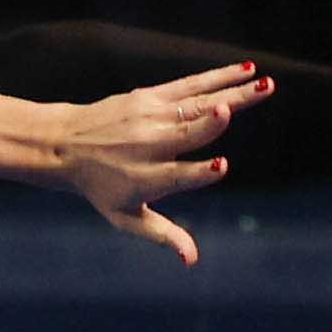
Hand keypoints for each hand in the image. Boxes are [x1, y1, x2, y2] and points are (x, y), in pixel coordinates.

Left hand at [52, 59, 269, 265]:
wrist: (64, 146)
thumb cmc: (102, 188)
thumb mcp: (126, 217)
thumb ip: (162, 234)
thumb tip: (192, 261)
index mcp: (147, 179)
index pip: (178, 176)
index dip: (200, 172)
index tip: (220, 165)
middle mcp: (150, 146)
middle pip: (189, 133)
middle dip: (212, 122)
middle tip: (236, 109)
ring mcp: (150, 117)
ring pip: (197, 103)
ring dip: (235, 92)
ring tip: (267, 84)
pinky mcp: (150, 96)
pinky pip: (190, 84)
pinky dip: (219, 76)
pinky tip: (247, 70)